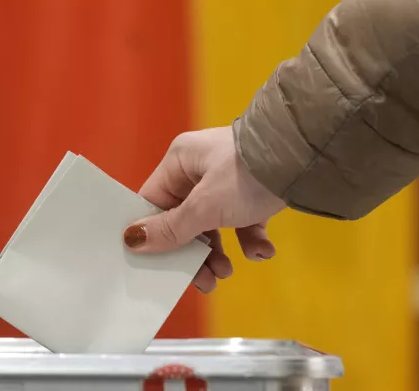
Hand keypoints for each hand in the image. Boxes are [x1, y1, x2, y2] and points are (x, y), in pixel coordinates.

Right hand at [123, 126, 285, 292]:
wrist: (308, 159)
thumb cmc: (245, 177)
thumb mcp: (205, 207)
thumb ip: (171, 228)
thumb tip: (130, 241)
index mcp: (179, 162)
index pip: (153, 201)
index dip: (152, 233)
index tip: (155, 264)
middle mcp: (199, 169)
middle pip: (183, 219)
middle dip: (193, 252)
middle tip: (203, 279)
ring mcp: (228, 180)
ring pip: (212, 224)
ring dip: (218, 252)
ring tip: (228, 271)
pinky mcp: (254, 191)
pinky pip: (241, 220)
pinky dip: (249, 239)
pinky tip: (263, 250)